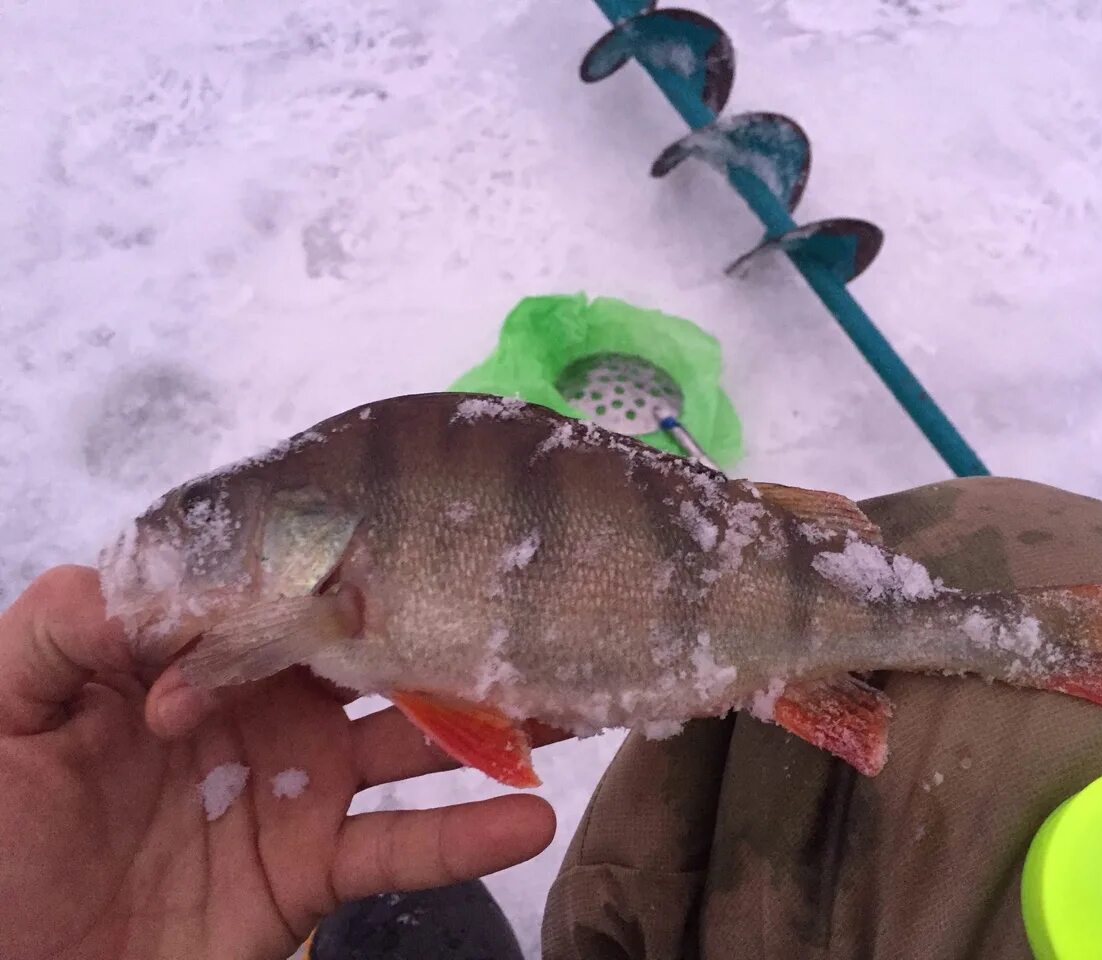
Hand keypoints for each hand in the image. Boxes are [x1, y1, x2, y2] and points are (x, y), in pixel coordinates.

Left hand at [0, 566, 555, 959]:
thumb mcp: (1, 719)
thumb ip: (57, 634)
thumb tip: (137, 577)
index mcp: (195, 654)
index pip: (283, 588)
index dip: (338, 563)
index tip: (411, 533)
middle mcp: (265, 706)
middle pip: (370, 652)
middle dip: (444, 623)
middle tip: (525, 595)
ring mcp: (300, 787)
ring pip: (412, 740)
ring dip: (489, 720)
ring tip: (569, 695)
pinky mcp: (316, 868)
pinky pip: (402, 850)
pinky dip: (468, 838)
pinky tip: (532, 820)